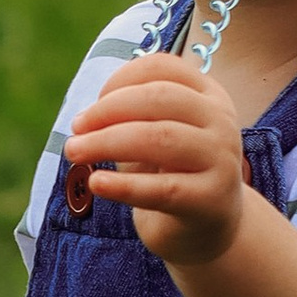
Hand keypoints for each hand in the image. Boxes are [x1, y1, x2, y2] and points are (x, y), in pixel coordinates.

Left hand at [65, 55, 246, 264]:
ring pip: (159, 138)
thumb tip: (84, 120)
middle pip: (158, 98)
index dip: (119, 80)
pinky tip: (96, 184)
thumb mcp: (153, 136)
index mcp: (208, 95)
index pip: (162, 68)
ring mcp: (222, 160)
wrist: (207, 229)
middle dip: (107, 110)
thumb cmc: (172, 174)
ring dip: (107, 142)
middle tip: (75, 130)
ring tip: (75, 152)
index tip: (92, 106)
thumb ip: (128, 118)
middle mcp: (221, 121)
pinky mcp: (211, 200)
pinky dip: (123, 185)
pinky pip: (162, 188)